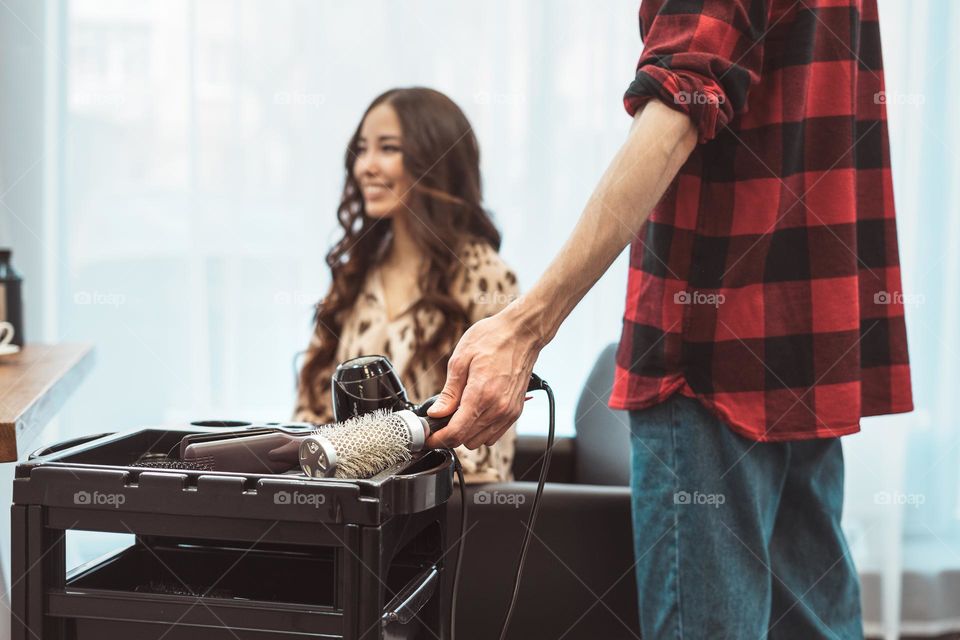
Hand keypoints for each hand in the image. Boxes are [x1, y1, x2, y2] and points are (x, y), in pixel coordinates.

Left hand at [426, 304, 543, 448]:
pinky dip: (482, 429)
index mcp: (481, 395)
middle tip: (443, 417)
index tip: (429, 436)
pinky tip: (476, 411)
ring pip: (481, 441)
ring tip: (461, 412)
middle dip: (452, 433)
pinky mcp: (516, 412)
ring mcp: (509, 412)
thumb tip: (436, 412)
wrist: (522, 332)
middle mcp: (498, 408)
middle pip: (467, 441)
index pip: (456, 433)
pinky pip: (495, 434)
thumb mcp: (461, 360)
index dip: (438, 439)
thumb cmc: (493, 339)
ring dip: (468, 433)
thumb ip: (449, 392)